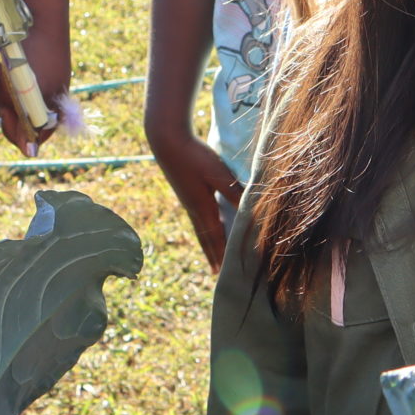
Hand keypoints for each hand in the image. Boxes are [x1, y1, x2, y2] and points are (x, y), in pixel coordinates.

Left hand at [0, 22, 69, 155]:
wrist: (32, 7)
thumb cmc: (32, 52)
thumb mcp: (28, 93)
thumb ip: (27, 123)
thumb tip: (30, 152)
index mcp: (53, 103)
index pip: (33, 133)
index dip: (16, 129)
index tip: (7, 114)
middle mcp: (42, 90)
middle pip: (11, 112)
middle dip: (2, 98)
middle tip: (5, 79)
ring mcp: (29, 72)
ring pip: (0, 90)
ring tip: (1, 59)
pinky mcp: (16, 56)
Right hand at [149, 123, 243, 269]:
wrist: (167, 141)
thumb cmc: (195, 156)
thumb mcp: (218, 174)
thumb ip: (232, 193)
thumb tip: (247, 212)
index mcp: (202, 206)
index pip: (214, 236)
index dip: (220, 255)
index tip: (222, 272)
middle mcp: (193, 208)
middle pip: (205, 236)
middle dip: (212, 255)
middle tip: (216, 272)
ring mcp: (187, 200)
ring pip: (199, 227)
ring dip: (206, 243)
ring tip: (210, 255)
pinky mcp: (185, 192)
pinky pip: (196, 217)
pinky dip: (203, 228)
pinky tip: (206, 224)